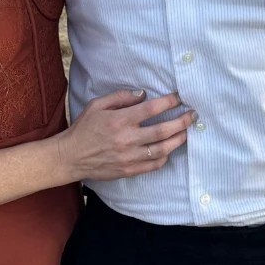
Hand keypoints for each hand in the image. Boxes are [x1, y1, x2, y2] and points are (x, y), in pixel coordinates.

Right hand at [59, 90, 192, 181]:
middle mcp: (127, 139)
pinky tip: (169, 150)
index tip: (179, 97)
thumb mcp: (97, 105)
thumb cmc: (84, 128)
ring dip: (178, 140)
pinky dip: (164, 157)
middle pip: (162, 130)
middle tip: (193, 116)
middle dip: (181, 122)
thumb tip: (143, 94)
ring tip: (187, 132)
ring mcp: (129, 157)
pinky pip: (153, 165)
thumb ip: (120, 97)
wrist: (71, 157)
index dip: (169, 102)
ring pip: (162, 149)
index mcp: (119, 120)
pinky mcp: (129, 170)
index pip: (151, 109)